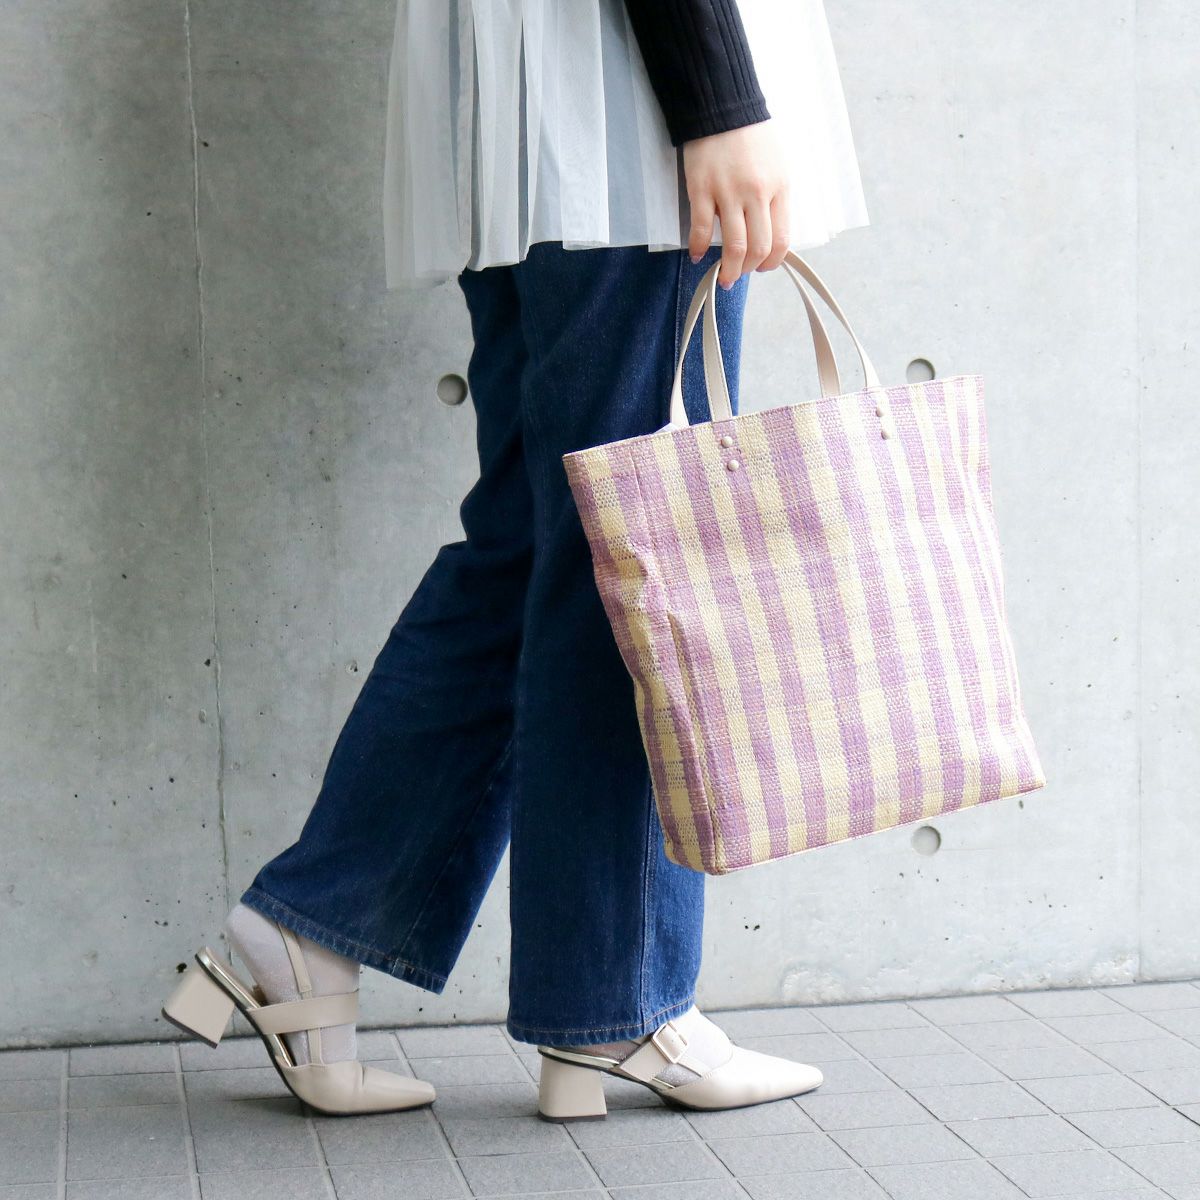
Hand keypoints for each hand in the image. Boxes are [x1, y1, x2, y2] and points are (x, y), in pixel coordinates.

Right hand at [683, 121, 790, 288]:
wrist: (723, 107)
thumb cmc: (751, 137)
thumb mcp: (778, 166)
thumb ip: (774, 199)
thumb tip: (766, 233)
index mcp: (779, 188)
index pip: (781, 240)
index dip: (772, 262)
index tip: (762, 267)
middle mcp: (757, 194)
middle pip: (758, 249)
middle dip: (748, 270)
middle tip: (739, 275)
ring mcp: (728, 193)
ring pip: (733, 246)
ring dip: (727, 269)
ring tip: (722, 277)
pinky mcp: (702, 189)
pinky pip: (702, 229)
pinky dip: (698, 248)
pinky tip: (697, 256)